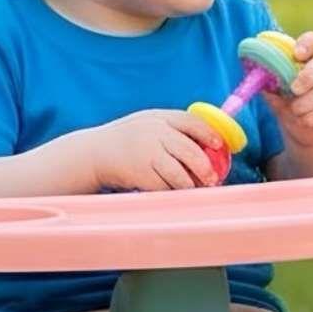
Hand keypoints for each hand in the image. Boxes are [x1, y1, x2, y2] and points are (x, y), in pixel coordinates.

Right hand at [89, 110, 221, 191]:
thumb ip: (171, 128)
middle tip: (214, 178)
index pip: (191, 122)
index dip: (209, 134)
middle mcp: (154, 133)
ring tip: (196, 189)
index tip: (219, 145)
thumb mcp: (146, 123)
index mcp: (159, 118)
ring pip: (180, 174)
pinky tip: (176, 193)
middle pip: (190, 151)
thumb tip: (207, 141)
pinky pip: (165, 187)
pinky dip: (173, 192)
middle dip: (205, 167)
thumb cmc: (125, 140)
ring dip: (192, 184)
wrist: (93, 153)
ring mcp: (147, 153)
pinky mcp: (141, 174)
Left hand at [265, 31, 312, 147]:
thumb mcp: (274, 90)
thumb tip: (255, 72)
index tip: (297, 54)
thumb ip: (266, 80)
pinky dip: (310, 119)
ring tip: (294, 111)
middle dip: (307, 78)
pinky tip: (304, 120)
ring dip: (303, 105)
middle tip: (293, 90)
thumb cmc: (286, 101)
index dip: (307, 44)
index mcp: (309, 57)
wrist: (303, 128)